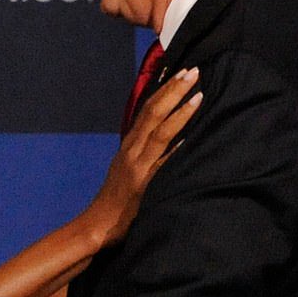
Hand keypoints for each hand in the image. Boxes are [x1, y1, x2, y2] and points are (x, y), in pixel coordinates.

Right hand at [86, 67, 201, 246]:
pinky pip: (163, 162)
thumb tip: (165, 135)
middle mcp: (132, 151)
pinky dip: (176, 147)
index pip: (147, 109)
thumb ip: (142, 151)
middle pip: (153, 113)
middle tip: (193, 70)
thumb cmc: (116, 200)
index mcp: (129, 145)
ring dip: (180, 111)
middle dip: (174, 90)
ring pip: (159, 132)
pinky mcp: (145, 184)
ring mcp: (138, 166)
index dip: (163, 89)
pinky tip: (191, 135)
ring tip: (199, 93)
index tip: (180, 70)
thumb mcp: (126, 168)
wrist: (98, 225)